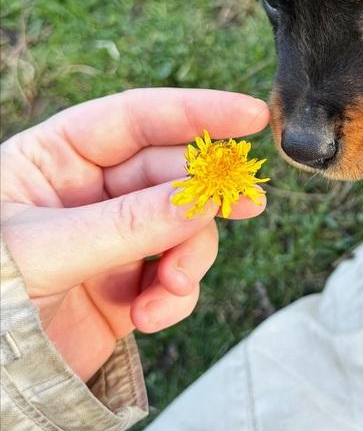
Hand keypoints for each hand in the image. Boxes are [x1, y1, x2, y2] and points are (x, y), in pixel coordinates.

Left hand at [0, 89, 268, 381]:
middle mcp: (87, 192)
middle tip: (247, 204)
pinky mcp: (126, 287)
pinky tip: (147, 318)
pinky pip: (174, 277)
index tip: (250, 116)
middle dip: (203, 196)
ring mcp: (111, 239)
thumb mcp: (45, 250)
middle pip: (170, 174)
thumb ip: (125, 224)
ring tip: (172, 286)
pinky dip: (174, 297)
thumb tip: (201, 201)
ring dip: (189, 256)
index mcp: (54, 157)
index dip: (195, 113)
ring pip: (184, 226)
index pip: (134, 119)